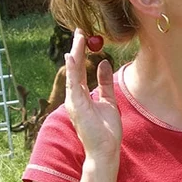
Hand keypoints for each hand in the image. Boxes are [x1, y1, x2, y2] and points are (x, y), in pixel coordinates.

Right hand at [64, 29, 121, 159]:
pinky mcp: (77, 106)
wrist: (106, 149)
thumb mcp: (109, 100)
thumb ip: (105, 83)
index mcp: (82, 96)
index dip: (81, 54)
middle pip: (74, 68)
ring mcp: (74, 101)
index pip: (80, 70)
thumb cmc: (107, 130)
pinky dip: (72, 70)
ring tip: (77, 38)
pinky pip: (73, 84)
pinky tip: (72, 57)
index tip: (83, 38)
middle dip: (76, 49)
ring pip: (72, 73)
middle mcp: (75, 97)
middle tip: (79, 31)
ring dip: (74, 55)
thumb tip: (104, 63)